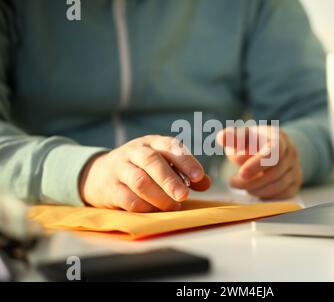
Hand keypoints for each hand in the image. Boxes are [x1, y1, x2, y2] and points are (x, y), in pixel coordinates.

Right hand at [79, 135, 210, 211]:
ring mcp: (120, 169)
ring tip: (173, 207)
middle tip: (184, 196)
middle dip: (170, 180)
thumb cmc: (140, 169)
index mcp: (152, 143)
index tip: (199, 177)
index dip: (186, 161)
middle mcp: (135, 152)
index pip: (170, 146)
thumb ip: (184, 172)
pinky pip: (127, 198)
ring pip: (140, 181)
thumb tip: (206, 183)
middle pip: (152, 162)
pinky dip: (144, 206)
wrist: (97, 175)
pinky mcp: (109, 188)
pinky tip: (155, 211)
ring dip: (159, 196)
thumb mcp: (161, 163)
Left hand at [217, 126, 301, 198]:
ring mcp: (295, 168)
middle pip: (275, 171)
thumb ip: (232, 137)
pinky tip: (253, 190)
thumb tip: (222, 137)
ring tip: (240, 185)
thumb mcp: (242, 136)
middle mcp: (290, 152)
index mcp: (277, 137)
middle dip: (252, 181)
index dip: (258, 164)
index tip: (242, 174)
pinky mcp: (295, 183)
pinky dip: (266, 195)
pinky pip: (283, 195)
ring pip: (279, 185)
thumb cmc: (252, 143)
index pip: (274, 151)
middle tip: (233, 182)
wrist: (271, 149)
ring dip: (256, 189)